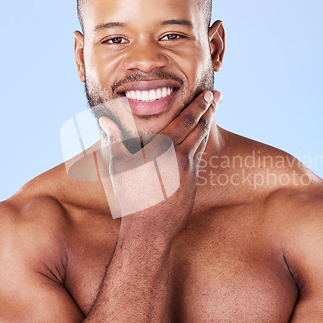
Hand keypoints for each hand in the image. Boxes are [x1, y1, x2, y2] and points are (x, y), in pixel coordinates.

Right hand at [99, 90, 220, 237]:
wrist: (150, 229)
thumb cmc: (130, 196)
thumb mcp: (118, 167)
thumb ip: (115, 140)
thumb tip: (104, 119)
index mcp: (163, 148)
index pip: (186, 120)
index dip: (198, 105)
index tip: (207, 93)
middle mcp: (180, 156)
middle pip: (199, 127)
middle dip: (209, 109)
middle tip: (218, 96)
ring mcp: (189, 170)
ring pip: (201, 141)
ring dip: (208, 124)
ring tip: (212, 112)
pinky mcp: (192, 182)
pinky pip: (198, 156)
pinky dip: (201, 142)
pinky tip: (200, 139)